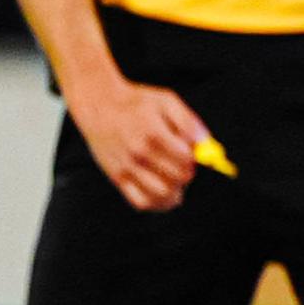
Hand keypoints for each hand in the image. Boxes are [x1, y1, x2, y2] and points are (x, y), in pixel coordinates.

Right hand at [72, 76, 210, 211]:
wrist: (99, 106)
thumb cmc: (137, 103)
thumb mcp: (166, 101)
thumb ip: (188, 121)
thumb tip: (204, 143)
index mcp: (154, 134)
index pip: (187, 159)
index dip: (196, 158)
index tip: (192, 153)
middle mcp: (139, 153)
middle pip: (177, 177)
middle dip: (187, 173)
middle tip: (183, 166)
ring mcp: (127, 167)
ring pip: (162, 194)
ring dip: (176, 191)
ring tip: (175, 180)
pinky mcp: (117, 177)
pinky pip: (141, 201)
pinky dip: (158, 203)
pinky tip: (165, 194)